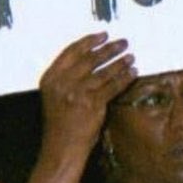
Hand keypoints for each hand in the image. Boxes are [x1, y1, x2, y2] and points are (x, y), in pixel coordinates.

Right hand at [39, 33, 136, 159]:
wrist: (62, 147)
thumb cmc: (59, 123)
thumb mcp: (54, 96)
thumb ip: (66, 78)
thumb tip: (90, 60)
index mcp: (50, 78)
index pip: (71, 51)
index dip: (89, 41)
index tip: (103, 35)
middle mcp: (62, 82)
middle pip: (90, 59)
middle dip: (109, 49)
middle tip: (123, 43)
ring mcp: (77, 93)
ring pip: (103, 72)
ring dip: (120, 62)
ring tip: (130, 56)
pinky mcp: (92, 104)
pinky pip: (112, 87)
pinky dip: (124, 78)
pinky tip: (132, 73)